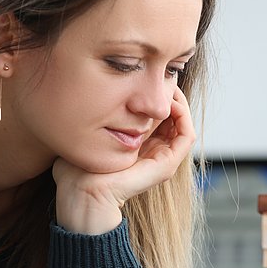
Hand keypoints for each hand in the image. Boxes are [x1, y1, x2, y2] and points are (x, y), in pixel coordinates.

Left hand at [53, 88, 195, 233]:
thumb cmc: (80, 165)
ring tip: (168, 86)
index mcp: (140, 144)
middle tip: (162, 76)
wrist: (83, 191)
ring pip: (183, 123)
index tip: (146, 76)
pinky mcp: (166, 165)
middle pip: (173, 115)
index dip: (157, 92)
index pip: (159, 113)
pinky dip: (183, 116)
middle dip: (170, 93)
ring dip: (179, 102)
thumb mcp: (93, 130)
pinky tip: (169, 102)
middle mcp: (154, 151)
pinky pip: (187, 135)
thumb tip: (102, 89)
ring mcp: (163, 159)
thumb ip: (105, 115)